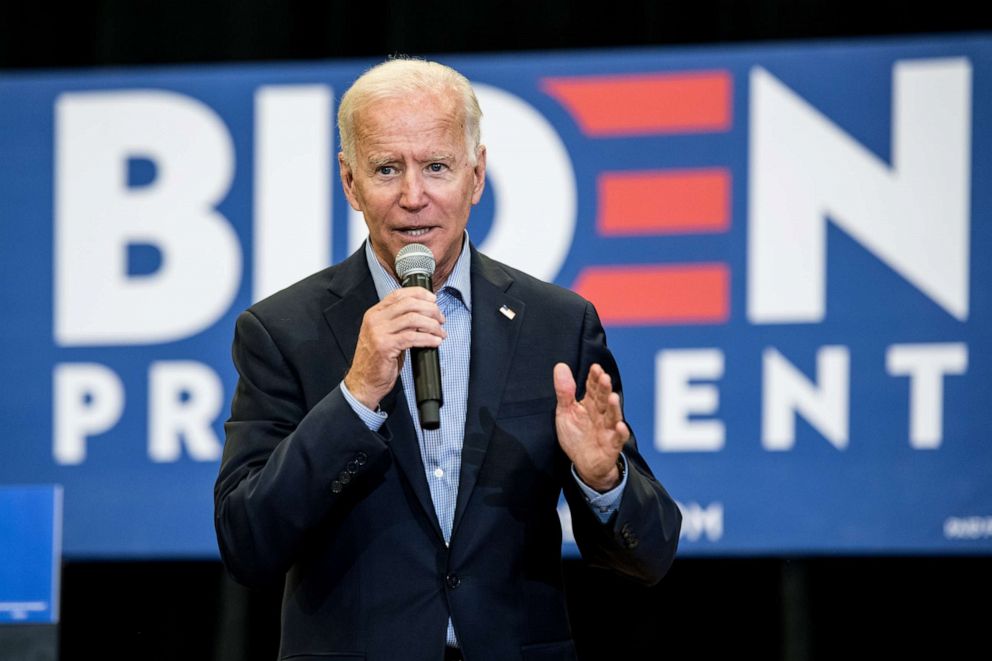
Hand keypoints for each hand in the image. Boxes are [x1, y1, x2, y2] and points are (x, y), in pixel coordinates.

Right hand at [344, 288, 445, 408]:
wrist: (363, 382)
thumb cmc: (376, 360)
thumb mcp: (385, 335)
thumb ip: (400, 323)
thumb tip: (424, 315)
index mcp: (375, 313)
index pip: (399, 294)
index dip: (419, 294)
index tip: (433, 299)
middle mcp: (375, 320)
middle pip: (409, 304)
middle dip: (430, 309)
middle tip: (441, 319)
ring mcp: (379, 332)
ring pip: (413, 319)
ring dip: (432, 325)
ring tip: (441, 332)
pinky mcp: (385, 346)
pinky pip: (413, 337)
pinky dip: (428, 338)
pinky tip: (435, 341)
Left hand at [553, 362, 629, 491]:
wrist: (584, 463)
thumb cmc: (576, 436)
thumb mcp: (565, 412)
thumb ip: (564, 391)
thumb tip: (560, 366)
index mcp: (590, 405)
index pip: (593, 388)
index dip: (594, 379)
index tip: (595, 368)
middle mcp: (601, 415)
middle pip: (604, 400)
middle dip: (604, 389)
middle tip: (604, 378)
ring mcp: (608, 429)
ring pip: (613, 416)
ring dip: (614, 407)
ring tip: (613, 397)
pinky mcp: (611, 446)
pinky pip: (618, 439)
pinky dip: (620, 433)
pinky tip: (620, 426)